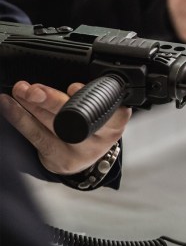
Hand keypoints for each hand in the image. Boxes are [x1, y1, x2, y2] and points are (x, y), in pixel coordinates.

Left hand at [0, 82, 131, 174]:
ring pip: (51, 124)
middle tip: (35, 90)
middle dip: (52, 101)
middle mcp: (98, 139)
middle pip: (74, 118)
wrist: (86, 157)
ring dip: (30, 104)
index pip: (106, 109)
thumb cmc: (96, 127)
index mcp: (115, 122)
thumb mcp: (106, 112)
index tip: (73, 87)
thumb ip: (93, 97)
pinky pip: (35, 136)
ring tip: (20, 90)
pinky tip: (8, 104)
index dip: (89, 98)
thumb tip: (72, 87)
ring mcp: (76, 150)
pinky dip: (19, 117)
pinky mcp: (56, 158)